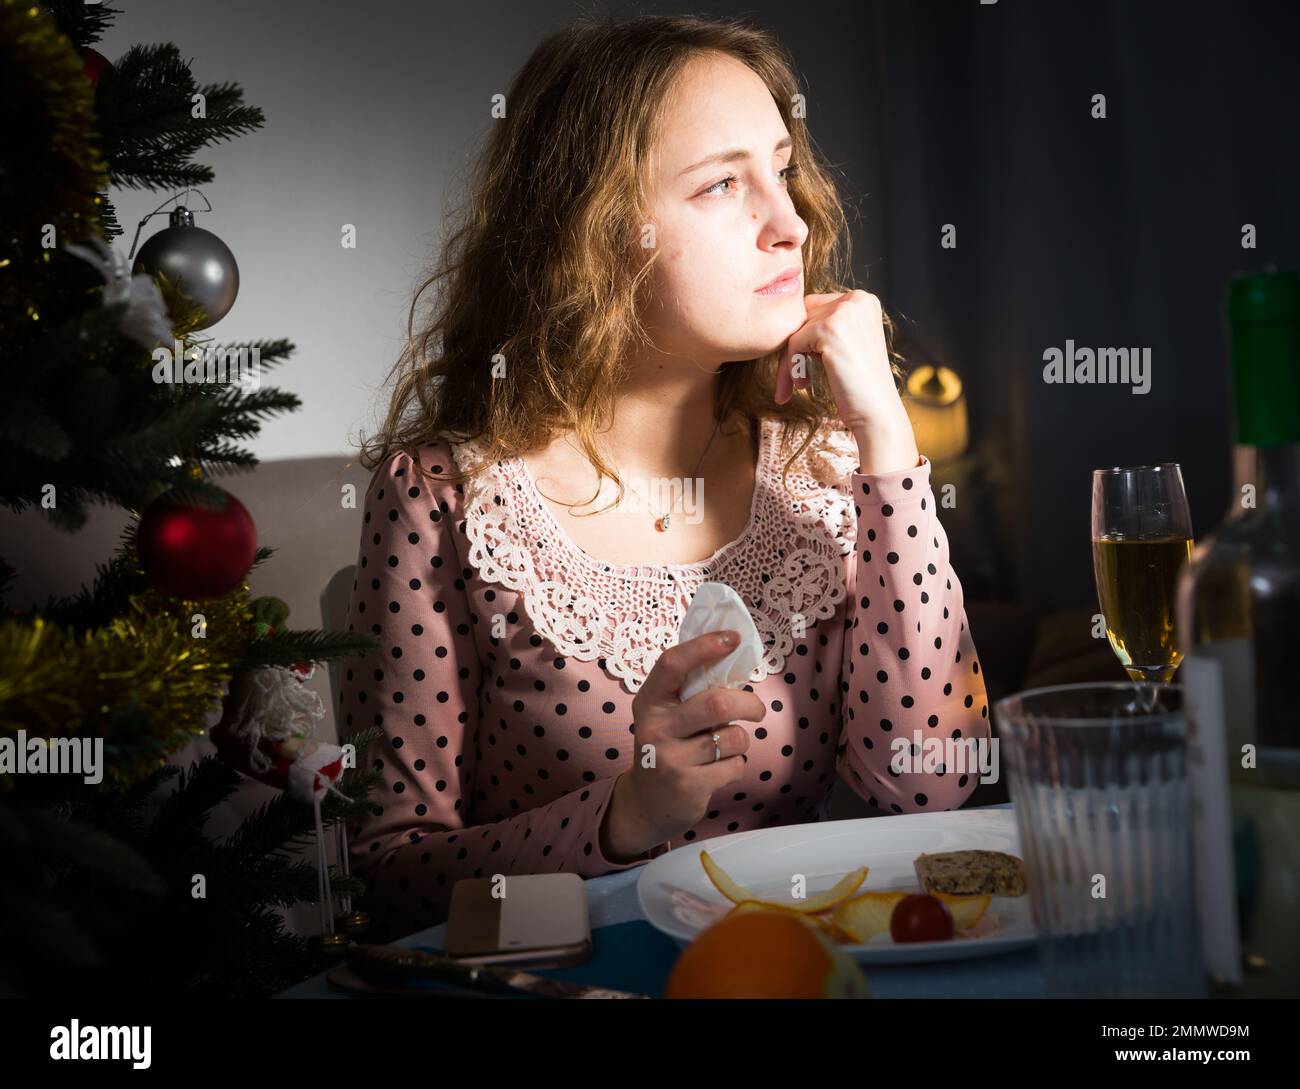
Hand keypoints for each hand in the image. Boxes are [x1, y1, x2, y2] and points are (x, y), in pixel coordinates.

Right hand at [600, 631, 766, 858]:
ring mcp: (669, 758)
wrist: (647, 805)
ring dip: (741, 740)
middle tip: (756, 710)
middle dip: (749, 705)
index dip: (704, 646)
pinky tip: (718, 771)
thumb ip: (690, 691)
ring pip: (733, 737)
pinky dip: (737, 765)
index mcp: (649, 701)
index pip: (672, 664)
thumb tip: (733, 656)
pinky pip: (735, 766)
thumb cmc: (668, 746)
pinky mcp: (688, 786)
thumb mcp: (666, 715)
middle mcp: (655, 727)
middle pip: (717, 704)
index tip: (732, 639)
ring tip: (726, 746)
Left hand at [775, 290, 919, 473]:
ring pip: (795, 330)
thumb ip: (826, 325)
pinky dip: (791, 366)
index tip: (803, 365)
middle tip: (796, 378)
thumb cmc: (859, 385)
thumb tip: (788, 317)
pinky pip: (793, 343)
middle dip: (794, 348)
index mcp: (862, 300)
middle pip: (803, 316)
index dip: (805, 337)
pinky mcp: (829, 329)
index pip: (815, 307)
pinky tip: (803, 384)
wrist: (876, 411)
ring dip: (790, 360)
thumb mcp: (847, 344)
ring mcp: (844, 312)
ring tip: (800, 383)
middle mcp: (856, 299)